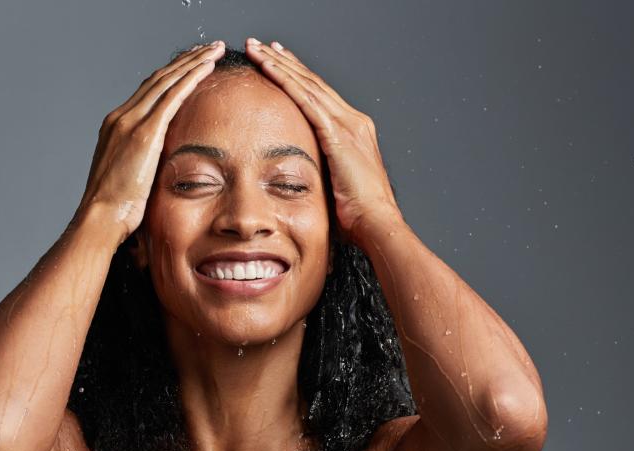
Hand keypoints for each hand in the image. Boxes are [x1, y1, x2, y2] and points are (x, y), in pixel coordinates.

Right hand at [79, 41, 226, 242]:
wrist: (100, 218)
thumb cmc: (115, 209)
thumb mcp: (127, 177)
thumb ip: (141, 162)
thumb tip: (159, 167)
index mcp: (116, 125)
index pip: (148, 91)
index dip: (171, 74)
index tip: (190, 64)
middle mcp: (121, 117)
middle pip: (158, 78)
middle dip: (184, 60)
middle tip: (206, 47)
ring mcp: (131, 122)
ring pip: (167, 80)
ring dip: (192, 62)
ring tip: (213, 49)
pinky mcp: (145, 132)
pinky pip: (172, 96)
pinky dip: (191, 78)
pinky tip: (206, 67)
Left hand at [243, 38, 401, 245]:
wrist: (376, 223)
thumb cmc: (358, 217)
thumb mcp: (336, 187)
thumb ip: (321, 173)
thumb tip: (296, 179)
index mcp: (354, 132)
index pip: (320, 96)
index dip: (298, 76)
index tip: (279, 61)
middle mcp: (353, 121)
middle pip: (313, 82)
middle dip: (286, 62)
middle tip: (262, 45)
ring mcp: (348, 124)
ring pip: (307, 84)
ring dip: (280, 64)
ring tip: (257, 49)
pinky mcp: (338, 133)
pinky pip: (306, 100)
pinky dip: (286, 81)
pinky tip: (269, 68)